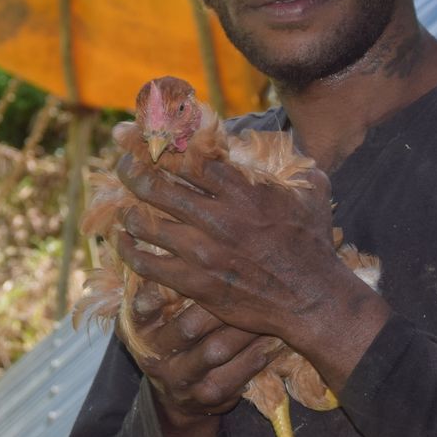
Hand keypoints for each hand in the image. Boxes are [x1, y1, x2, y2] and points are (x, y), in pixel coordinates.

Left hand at [110, 154, 388, 386]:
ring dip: (129, 212)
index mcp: (242, 190)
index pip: (187, 157)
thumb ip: (292, 163)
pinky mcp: (195, 283)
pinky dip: (129, 251)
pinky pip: (147, 264)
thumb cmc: (314, 245)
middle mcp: (218, 218)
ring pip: (147, 224)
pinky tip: (122, 242)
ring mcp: (203, 252)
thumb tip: (285, 142)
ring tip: (124, 207)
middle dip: (132, 170)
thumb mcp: (312, 192)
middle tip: (123, 165)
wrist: (313, 300)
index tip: (144, 136)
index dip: (161, 144)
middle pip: (158, 185)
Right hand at [124, 280, 277, 427]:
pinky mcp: (207, 396)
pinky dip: (256, 353)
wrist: (177, 395)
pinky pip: (237, 373)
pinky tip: (272, 337)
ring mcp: (181, 380)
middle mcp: (154, 358)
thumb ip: (159, 289)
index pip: (141, 310)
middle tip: (245, 282)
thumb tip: (173, 248)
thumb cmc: (171, 339)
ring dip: (243, 328)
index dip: (160, 293)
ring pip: (216, 350)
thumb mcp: (153, 319)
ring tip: (266, 306)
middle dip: (219, 305)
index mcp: (137, 332)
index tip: (182, 273)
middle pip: (188, 328)